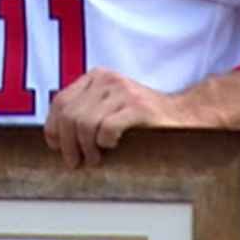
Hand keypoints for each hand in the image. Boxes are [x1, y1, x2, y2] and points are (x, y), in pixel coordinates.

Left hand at [41, 68, 186, 167]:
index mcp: (96, 77)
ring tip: (94, 159)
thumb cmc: (142, 119)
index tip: (56, 147)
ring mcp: (124, 91)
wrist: (186, 115)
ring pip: (85, 123)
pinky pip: (107, 128)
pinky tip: (112, 146)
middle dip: (67, 144)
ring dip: (85, 147)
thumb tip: (54, 138)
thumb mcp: (108, 107)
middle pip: (69, 115)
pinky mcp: (139, 107)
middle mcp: (107, 79)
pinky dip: (105, 142)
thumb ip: (84, 113)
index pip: (60, 102)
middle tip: (75, 162)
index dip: (53, 128)